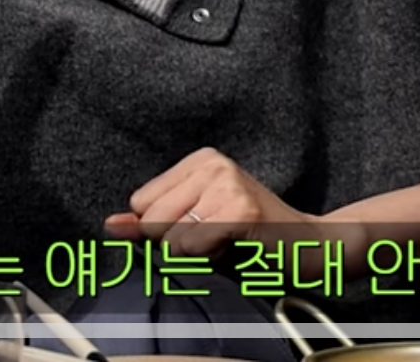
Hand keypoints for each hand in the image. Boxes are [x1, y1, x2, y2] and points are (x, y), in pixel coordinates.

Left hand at [103, 148, 348, 261]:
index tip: (202, 227)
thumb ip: (150, 224)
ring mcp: (227, 184)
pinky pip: (189, 247)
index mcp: (199, 160)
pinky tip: (236, 248)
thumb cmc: (251, 241)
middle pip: (150, 220)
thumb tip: (110, 225)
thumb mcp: (194, 226)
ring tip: (228, 243)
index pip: (141, 203)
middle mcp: (212, 163)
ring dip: (195, 254)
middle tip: (217, 239)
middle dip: (176, 243)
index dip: (164, 229)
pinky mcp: (239, 210)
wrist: (308, 247)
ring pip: (168, 237)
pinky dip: (207, 259)